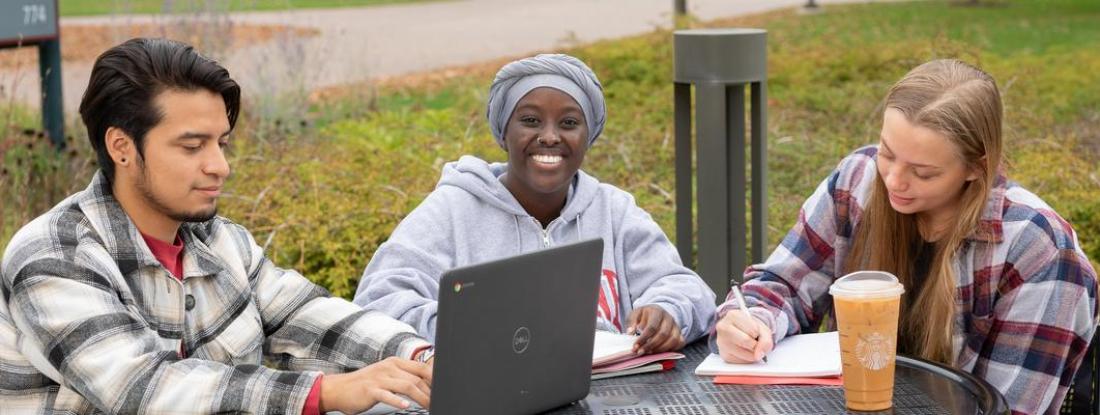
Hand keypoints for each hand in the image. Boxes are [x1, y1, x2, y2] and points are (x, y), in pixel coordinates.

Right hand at [318, 356, 432, 412]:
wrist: (339, 388)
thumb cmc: (365, 384)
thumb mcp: (386, 375)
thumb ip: (404, 377)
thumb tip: (424, 386)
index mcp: (395, 363)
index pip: (421, 368)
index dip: (435, 379)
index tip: (443, 390)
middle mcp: (389, 368)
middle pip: (417, 378)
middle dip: (430, 392)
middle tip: (437, 402)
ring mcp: (379, 378)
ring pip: (406, 386)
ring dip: (421, 398)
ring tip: (429, 407)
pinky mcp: (370, 390)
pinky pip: (386, 395)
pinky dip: (397, 400)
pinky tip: (405, 406)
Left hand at [626, 305, 684, 354]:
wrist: (656, 312)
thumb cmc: (644, 315)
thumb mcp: (635, 314)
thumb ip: (632, 322)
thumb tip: (630, 333)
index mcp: (657, 311)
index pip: (652, 327)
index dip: (643, 339)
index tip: (635, 347)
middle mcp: (669, 318)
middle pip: (663, 334)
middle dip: (651, 346)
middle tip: (640, 352)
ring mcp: (676, 326)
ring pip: (673, 340)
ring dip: (660, 349)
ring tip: (649, 353)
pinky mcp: (680, 333)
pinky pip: (680, 343)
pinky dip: (672, 349)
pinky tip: (660, 352)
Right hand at [715, 309, 773, 362]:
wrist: (742, 333)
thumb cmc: (751, 328)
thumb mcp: (762, 328)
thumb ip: (766, 340)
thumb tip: (758, 355)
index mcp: (733, 315)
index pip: (753, 330)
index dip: (758, 333)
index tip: (754, 330)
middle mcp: (723, 327)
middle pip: (746, 341)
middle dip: (755, 343)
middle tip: (753, 339)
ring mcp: (721, 342)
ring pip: (745, 353)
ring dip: (753, 352)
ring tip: (749, 345)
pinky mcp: (724, 355)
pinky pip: (742, 361)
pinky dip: (747, 358)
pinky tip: (743, 351)